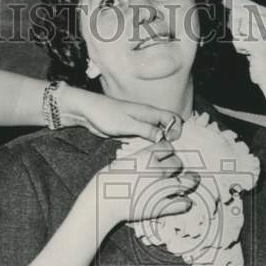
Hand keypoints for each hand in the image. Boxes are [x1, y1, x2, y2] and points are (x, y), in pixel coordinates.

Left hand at [61, 86, 182, 141]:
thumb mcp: (126, 125)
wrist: (88, 111)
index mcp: (149, 112)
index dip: (177, 130)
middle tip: (166, 150)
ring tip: (159, 154)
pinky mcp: (133, 129)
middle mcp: (147, 116)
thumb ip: (145, 130)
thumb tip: (163, 136)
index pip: (173, 118)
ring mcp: (140, 123)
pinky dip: (151, 143)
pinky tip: (147, 152)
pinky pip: (147, 136)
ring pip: (158, 131)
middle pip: (168, 125)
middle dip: (172, 136)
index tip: (170, 141)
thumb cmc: (105, 115)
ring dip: (162, 141)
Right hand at [96, 138, 198, 224]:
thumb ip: (142, 158)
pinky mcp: (160, 206)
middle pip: (178, 163)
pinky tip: (185, 202)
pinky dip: (185, 203)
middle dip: (176, 166)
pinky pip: (182, 204)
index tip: (165, 156)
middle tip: (171, 171)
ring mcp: (160, 188)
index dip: (168, 151)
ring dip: (188, 182)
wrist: (102, 201)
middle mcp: (157, 170)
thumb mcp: (125, 161)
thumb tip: (153, 157)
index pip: (168, 147)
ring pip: (185, 182)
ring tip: (190, 181)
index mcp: (147, 156)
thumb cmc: (108, 180)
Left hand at [223, 0, 265, 85]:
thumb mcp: (255, 32)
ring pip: (237, 28)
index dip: (232, 3)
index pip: (245, 2)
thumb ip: (244, 19)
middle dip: (235, 26)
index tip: (224, 2)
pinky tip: (249, 53)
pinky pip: (238, 41)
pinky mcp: (260, 44)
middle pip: (238, 13)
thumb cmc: (262, 55)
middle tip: (245, 38)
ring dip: (238, 39)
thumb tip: (228, 6)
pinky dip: (240, 48)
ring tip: (249, 47)